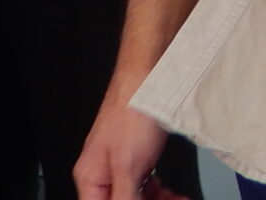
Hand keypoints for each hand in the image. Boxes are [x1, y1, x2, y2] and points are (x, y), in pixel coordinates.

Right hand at [74, 97, 188, 199]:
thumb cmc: (133, 111)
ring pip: (135, 196)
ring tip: (175, 198)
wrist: (151, 77)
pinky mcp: (137, 156)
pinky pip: (145, 184)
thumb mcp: (127, 166)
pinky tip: (172, 193)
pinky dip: (159, 191)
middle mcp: (102, 172)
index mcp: (90, 176)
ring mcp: (120, 163)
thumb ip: (123, 197)